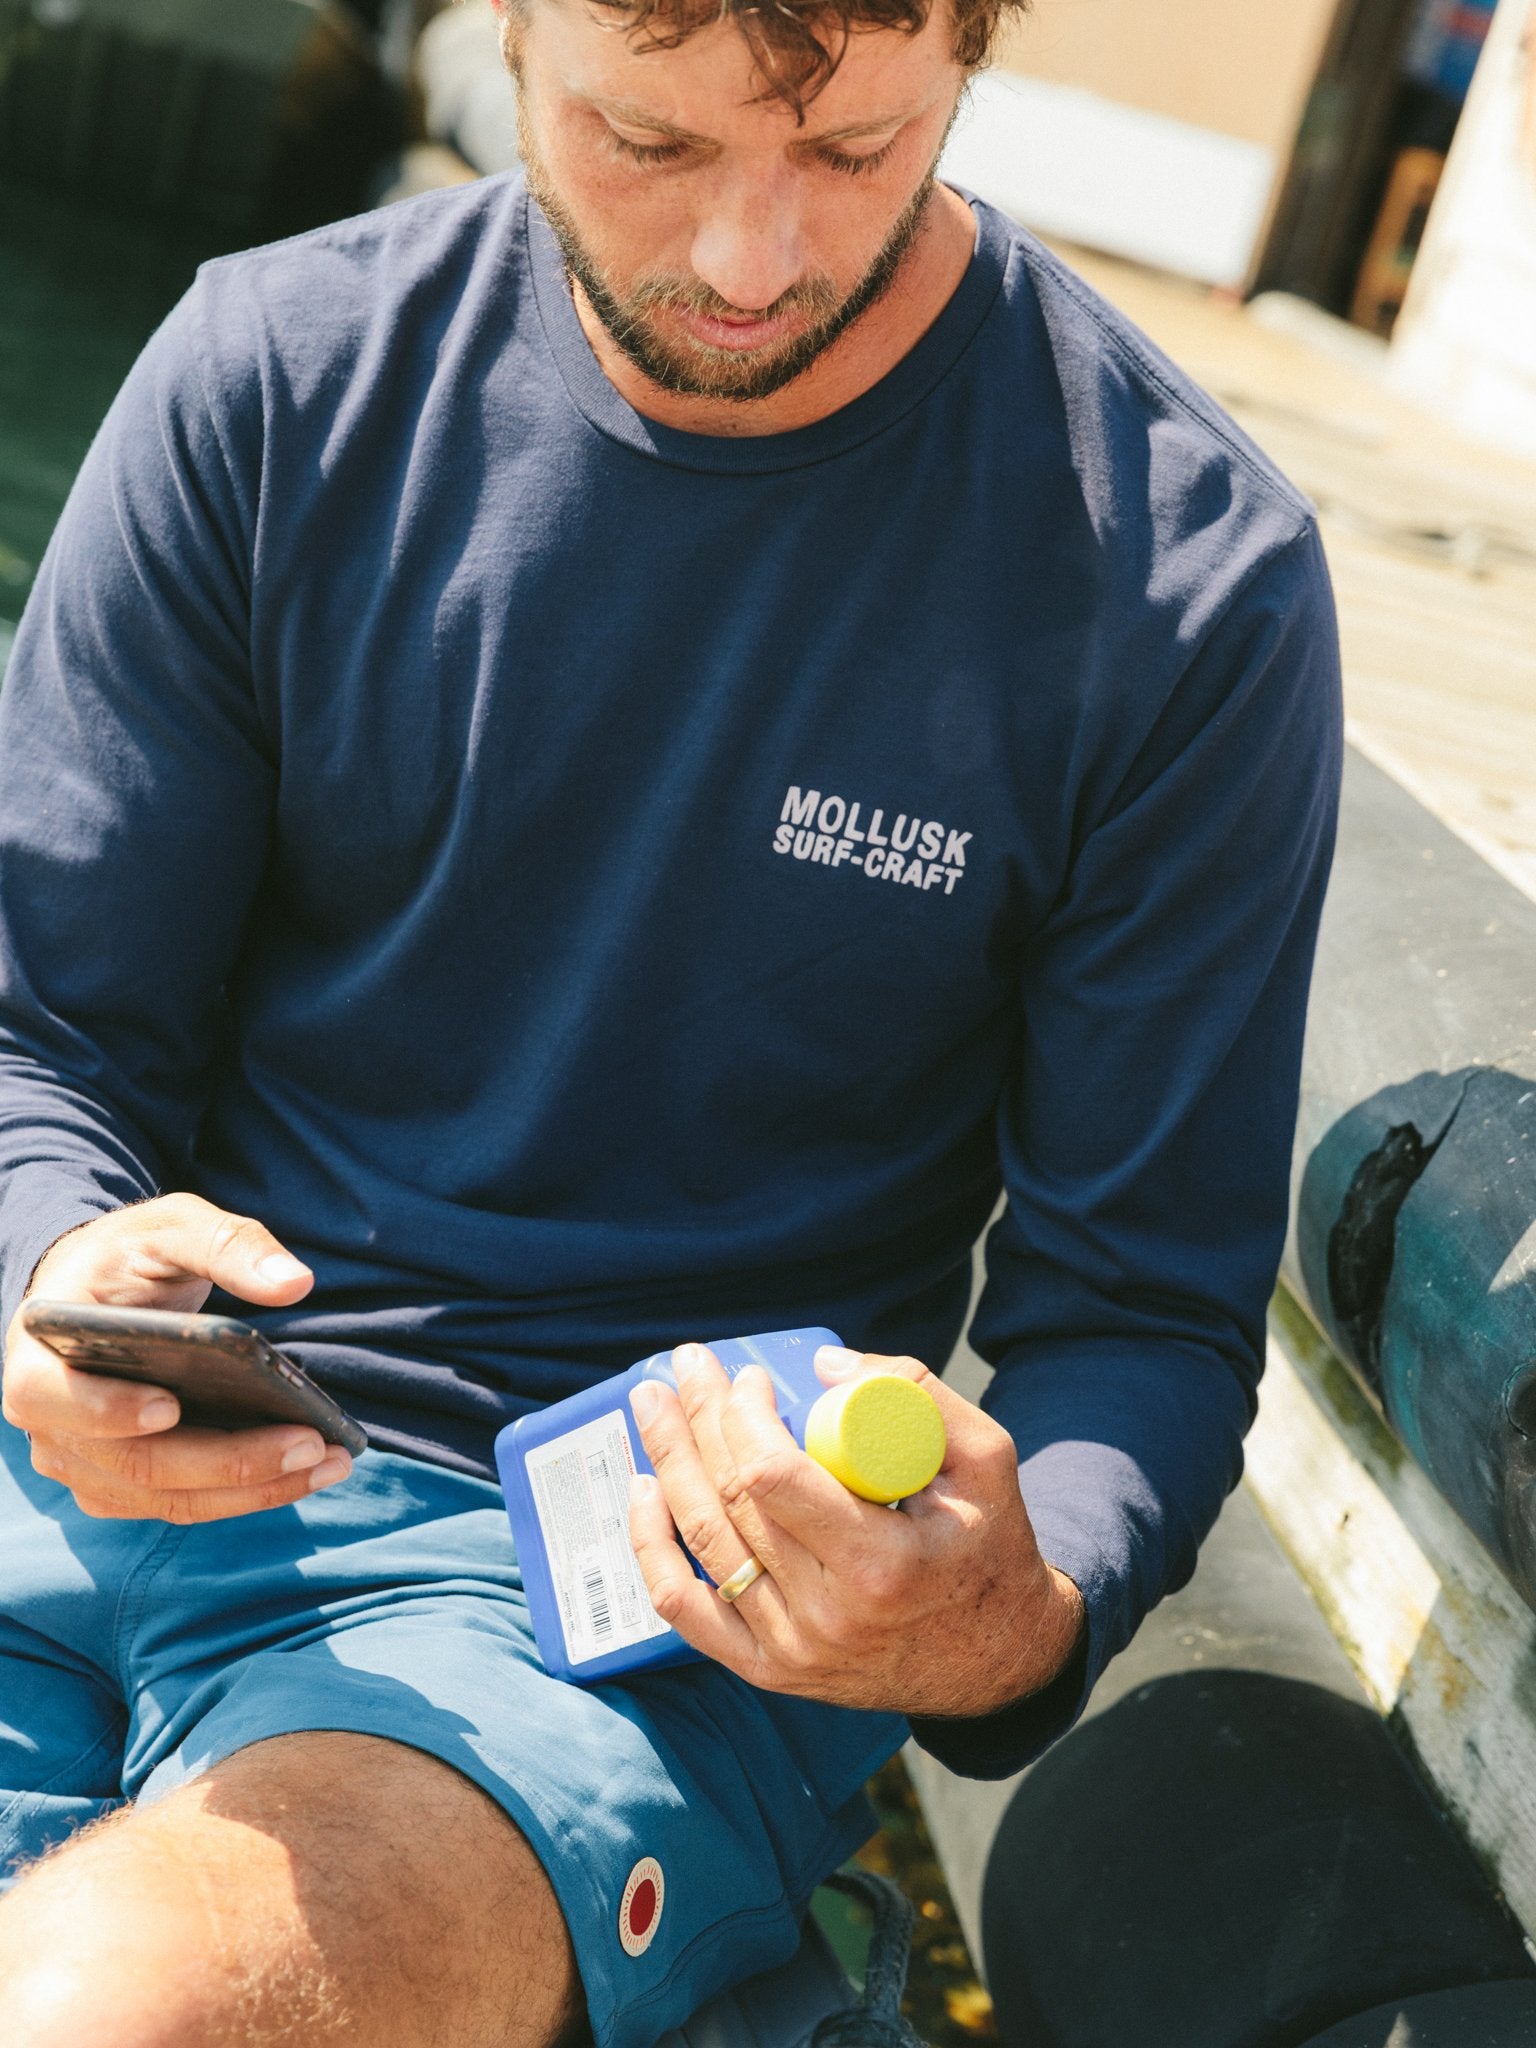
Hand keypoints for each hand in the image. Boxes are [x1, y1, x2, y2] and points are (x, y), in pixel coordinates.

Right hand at [2, 1194, 352, 1522]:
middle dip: (229, 1461)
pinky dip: (248, 1494)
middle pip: (136, 1464)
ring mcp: (87, 1465)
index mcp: (40, 1358)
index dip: (107, 1411)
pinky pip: (186, 1503)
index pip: (55, 1399)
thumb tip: (295, 1284)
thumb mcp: (173, 1227)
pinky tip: (307, 1470)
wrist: (104, 1292)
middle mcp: (52, 1427)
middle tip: (309, 1443)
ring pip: (169, 1498)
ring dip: (253, 1489)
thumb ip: (228, 1244)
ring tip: (329, 1461)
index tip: (168, 1406)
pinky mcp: (126, 1485)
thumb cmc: (132, 1257)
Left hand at [627, 1343, 1084, 1716]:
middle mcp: (826, 1617)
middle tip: (686, 1364)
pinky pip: (688, 1610)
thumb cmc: (990, 1547)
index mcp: (881, 1565)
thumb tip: (823, 1363)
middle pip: (730, 1502)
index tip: (750, 1377)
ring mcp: (791, 1651)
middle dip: (697, 1421)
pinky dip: (653, 1548)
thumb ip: (918, 1397)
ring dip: (666, 1464)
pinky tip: (643, 1490)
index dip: (743, 1419)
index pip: (774, 1480)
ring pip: (702, 1546)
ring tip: (652, 1405)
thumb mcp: (988, 1460)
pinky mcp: (770, 1671)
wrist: (996, 1663)